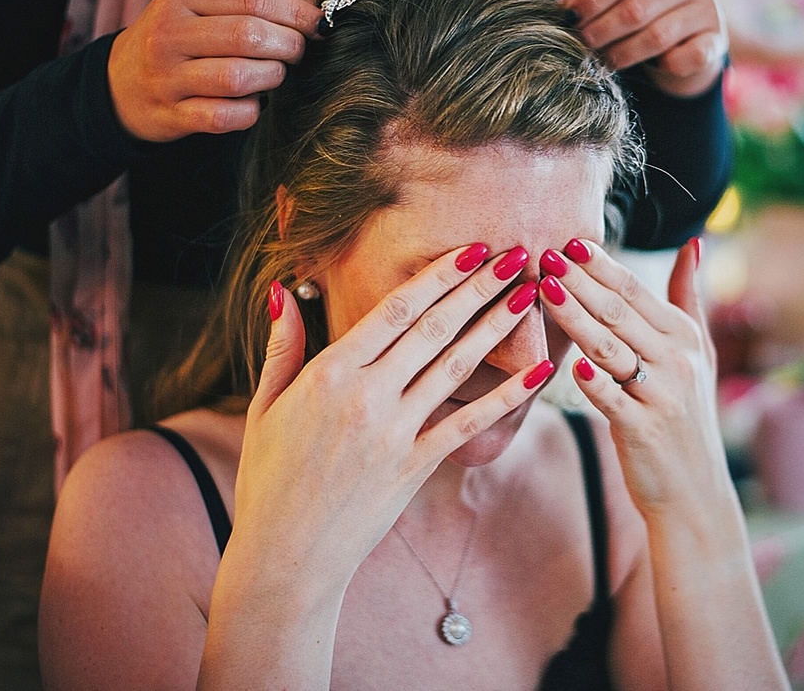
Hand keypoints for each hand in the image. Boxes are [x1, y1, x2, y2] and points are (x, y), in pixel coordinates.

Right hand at [105, 0, 320, 143]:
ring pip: (237, 77)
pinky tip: (254, 103)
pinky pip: (224, 117)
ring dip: (271, 77)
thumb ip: (242, 7)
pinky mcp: (171, 115)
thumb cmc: (174, 40)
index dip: (294, 13)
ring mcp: (167, 77)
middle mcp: (169, 34)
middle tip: (298, 52)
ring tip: (275, 74)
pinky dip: (250, 111)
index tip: (317, 24)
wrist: (119, 83)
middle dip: (288, 45)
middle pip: (246, 35)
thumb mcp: (193, 8)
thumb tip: (309, 18)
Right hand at [216, 251, 549, 627]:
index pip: (394, 310)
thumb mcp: (265, 404)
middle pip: (433, 329)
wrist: (286, 555)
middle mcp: (368, 397)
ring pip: (456, 368)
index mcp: (330, 372)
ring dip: (495, 329)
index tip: (470, 248)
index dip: (437, 276)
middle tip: (515, 254)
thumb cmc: (269, 477)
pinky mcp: (415, 468)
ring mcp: (395, 434)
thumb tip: (284, 290)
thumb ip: (282, 345)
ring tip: (528, 296)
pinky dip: (506, 399)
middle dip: (477, 288)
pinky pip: (468, 425)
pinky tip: (538, 376)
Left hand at [538, 241, 734, 524]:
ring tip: (544, 289)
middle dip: (580, 281)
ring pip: (608, 347)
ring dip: (575, 316)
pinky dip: (594, 381)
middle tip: (546, 253)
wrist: (696, 493)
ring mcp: (662, 396)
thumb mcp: (700, 354)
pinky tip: (572, 363)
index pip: (635, 291)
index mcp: (684, 337)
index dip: (601, 265)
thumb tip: (691, 242)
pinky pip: (613, 399)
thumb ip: (689, 297)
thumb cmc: (688, 413)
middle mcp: (677, 362)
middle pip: (618, 312)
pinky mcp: (644, 430)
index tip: (569, 240)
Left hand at [565, 0, 725, 95]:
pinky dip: (666, 64)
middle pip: (636, 7)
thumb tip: (564, 6)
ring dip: (624, 51)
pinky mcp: (717, 40)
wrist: (692, 29)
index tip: (570, 14)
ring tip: (603, 59)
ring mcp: (707, 8)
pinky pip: (688, 57)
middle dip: (602, 28)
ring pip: (658, 35)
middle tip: (582, 42)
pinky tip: (649, 67)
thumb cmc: (647, 2)